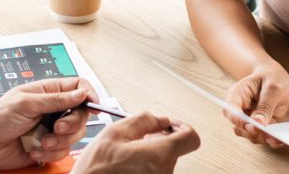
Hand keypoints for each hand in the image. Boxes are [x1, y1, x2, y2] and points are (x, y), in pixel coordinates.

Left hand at [0, 77, 96, 169]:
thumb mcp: (26, 103)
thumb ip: (56, 99)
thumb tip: (81, 93)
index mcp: (48, 92)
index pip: (79, 86)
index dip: (89, 94)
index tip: (92, 106)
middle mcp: (53, 109)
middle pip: (82, 114)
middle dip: (71, 124)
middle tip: (56, 127)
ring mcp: (51, 129)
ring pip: (75, 135)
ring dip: (59, 141)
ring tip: (40, 141)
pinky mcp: (47, 147)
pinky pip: (63, 151)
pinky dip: (50, 153)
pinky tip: (35, 149)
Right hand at [72, 111, 199, 173]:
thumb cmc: (96, 169)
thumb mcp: (115, 133)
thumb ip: (144, 120)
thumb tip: (160, 119)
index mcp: (160, 155)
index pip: (192, 138)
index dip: (181, 127)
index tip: (169, 125)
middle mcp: (164, 172)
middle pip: (175, 149)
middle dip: (160, 140)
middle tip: (139, 139)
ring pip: (164, 161)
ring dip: (151, 154)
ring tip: (127, 155)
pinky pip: (156, 172)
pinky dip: (146, 167)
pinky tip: (128, 166)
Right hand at [224, 61, 288, 146]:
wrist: (275, 77)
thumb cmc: (271, 77)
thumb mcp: (272, 87)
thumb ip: (265, 106)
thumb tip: (258, 124)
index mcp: (237, 95)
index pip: (229, 110)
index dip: (237, 120)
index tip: (250, 125)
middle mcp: (241, 109)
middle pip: (239, 127)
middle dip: (252, 132)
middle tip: (268, 133)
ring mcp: (249, 118)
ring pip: (249, 134)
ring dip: (261, 137)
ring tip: (275, 137)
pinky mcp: (260, 125)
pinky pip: (261, 136)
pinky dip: (269, 139)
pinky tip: (278, 139)